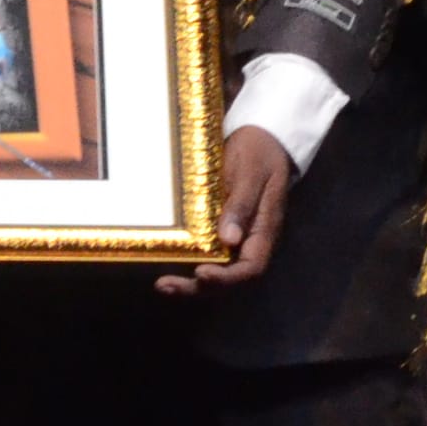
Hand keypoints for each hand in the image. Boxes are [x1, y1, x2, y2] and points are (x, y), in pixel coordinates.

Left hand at [160, 123, 291, 295]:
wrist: (262, 137)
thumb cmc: (260, 152)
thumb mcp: (253, 173)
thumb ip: (242, 204)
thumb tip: (229, 240)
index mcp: (264, 231)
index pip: (251, 268)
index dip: (227, 278)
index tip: (201, 273)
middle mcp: (249, 241)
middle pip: (229, 278)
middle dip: (199, 288)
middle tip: (166, 286)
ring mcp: (235, 237)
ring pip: (216, 270)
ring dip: (190, 282)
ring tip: (162, 285)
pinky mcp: (219, 229)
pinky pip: (207, 253)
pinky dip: (188, 262)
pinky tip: (165, 262)